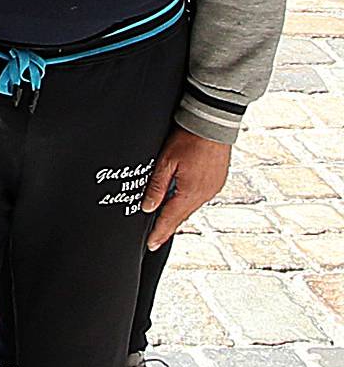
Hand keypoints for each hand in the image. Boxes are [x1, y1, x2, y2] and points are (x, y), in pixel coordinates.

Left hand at [143, 127, 230, 248]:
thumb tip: (148, 207)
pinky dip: (189, 201)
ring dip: (179, 213)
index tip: (151, 244)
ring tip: (166, 222)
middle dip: (169, 226)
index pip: (171, 218)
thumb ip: (156, 186)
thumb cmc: (189, 138)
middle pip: (183, 215)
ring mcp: (214, 188)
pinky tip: (181, 201)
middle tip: (156, 238)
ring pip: (192, 206)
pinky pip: (200, 196)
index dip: (160, 232)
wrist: (213, 122)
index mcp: (191, 192)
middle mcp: (205, 194)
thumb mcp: (166, 161)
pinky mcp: (218, 180)